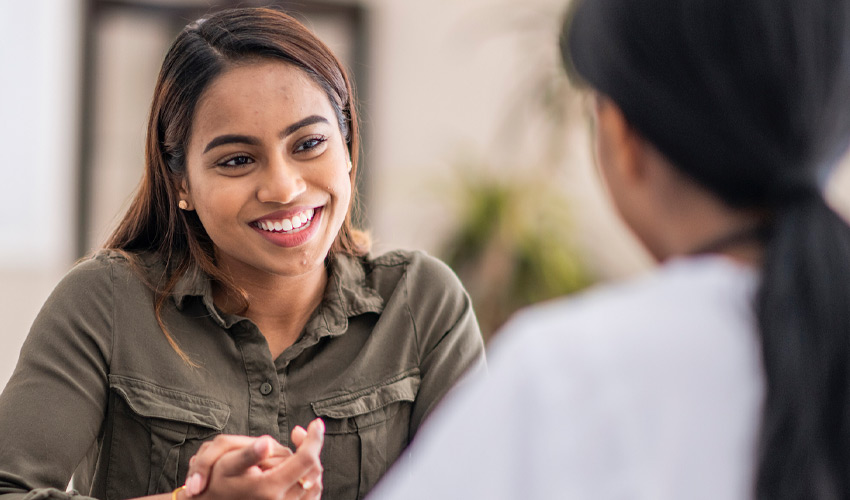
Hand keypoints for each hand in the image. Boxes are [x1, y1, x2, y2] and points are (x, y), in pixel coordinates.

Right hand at [185, 419, 323, 499]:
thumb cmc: (216, 485)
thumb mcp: (226, 465)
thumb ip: (249, 453)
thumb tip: (268, 443)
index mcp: (269, 488)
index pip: (306, 460)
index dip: (314, 439)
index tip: (316, 423)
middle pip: (313, 470)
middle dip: (310, 447)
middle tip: (297, 432)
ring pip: (314, 484)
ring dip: (309, 463)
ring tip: (295, 447)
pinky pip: (309, 496)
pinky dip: (308, 478)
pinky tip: (294, 466)